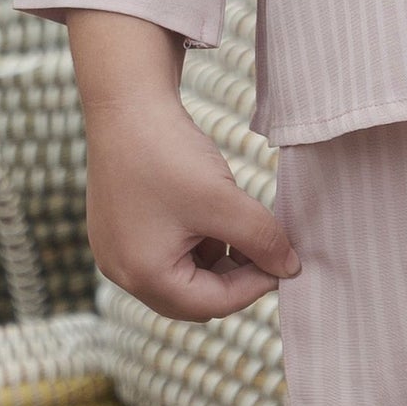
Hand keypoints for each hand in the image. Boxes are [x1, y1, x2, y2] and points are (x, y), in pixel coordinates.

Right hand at [66, 10, 299, 319]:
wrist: (125, 102)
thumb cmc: (169, 154)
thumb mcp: (223, 200)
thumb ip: (261, 239)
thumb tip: (291, 269)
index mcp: (143, 276)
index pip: (211, 303)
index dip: (255, 285)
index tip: (285, 261)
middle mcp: (122, 272)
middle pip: (192, 295)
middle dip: (233, 275)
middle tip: (266, 246)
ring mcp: (116, 249)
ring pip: (180, 270)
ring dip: (215, 255)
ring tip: (237, 217)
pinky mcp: (117, 226)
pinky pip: (163, 248)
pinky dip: (193, 236)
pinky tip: (209, 204)